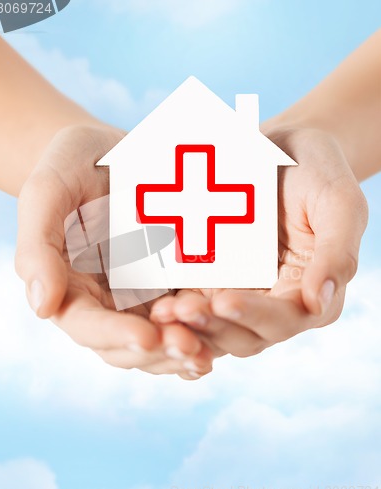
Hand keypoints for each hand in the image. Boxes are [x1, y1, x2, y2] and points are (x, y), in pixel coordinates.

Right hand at [15, 125, 213, 378]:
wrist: (110, 151)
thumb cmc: (72, 166)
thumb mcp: (48, 193)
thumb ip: (39, 248)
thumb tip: (42, 307)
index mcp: (72, 288)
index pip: (87, 326)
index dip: (115, 335)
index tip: (146, 336)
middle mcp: (107, 301)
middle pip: (127, 346)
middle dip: (158, 352)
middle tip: (191, 348)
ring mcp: (141, 295)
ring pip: (159, 341)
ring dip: (183, 351)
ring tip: (210, 352)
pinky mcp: (171, 282)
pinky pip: (186, 316)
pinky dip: (203, 331)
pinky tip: (227, 332)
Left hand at [150, 127, 367, 357]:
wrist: (281, 148)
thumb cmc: (318, 171)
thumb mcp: (339, 203)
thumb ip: (336, 254)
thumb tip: (317, 304)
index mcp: (309, 293)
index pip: (285, 320)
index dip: (254, 316)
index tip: (224, 301)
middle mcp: (273, 302)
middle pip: (244, 334)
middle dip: (213, 327)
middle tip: (182, 311)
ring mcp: (239, 292)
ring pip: (213, 327)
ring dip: (189, 327)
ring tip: (163, 313)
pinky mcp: (211, 278)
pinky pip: (192, 302)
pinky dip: (176, 309)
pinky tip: (155, 302)